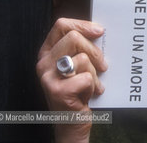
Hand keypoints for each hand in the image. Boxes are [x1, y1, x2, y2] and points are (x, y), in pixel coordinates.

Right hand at [36, 18, 107, 142]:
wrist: (71, 122)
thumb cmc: (78, 90)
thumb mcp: (77, 65)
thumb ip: (81, 48)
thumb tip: (99, 31)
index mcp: (48, 52)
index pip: (61, 25)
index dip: (82, 25)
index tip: (99, 31)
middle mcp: (44, 63)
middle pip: (74, 37)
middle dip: (94, 51)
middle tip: (102, 65)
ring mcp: (48, 77)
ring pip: (82, 58)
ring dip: (95, 73)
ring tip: (92, 84)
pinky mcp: (57, 91)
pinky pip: (86, 77)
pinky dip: (94, 86)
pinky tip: (89, 94)